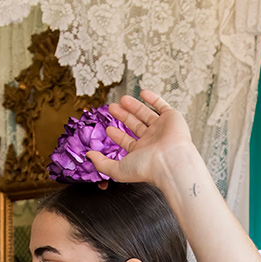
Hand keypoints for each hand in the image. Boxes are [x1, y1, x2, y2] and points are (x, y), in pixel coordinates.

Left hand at [86, 90, 201, 188]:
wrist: (169, 161)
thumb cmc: (146, 167)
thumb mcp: (117, 169)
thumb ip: (101, 163)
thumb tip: (88, 155)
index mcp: (142, 153)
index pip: (127, 142)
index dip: (117, 135)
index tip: (108, 128)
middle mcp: (152, 141)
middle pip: (135, 125)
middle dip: (123, 116)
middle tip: (111, 107)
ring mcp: (162, 129)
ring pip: (146, 114)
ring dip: (134, 107)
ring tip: (122, 99)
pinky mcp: (172, 118)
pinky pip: (162, 106)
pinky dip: (153, 99)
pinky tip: (143, 93)